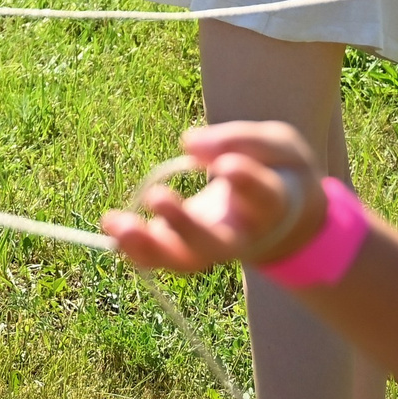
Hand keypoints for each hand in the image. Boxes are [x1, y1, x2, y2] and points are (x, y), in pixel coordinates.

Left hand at [102, 121, 327, 274]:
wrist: (285, 218)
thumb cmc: (278, 171)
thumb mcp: (277, 145)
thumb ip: (240, 140)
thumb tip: (188, 143)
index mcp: (273, 203)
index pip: (261, 195)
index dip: (244, 181)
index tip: (224, 166)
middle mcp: (242, 234)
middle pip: (215, 243)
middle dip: (183, 225)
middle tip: (156, 196)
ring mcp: (214, 247)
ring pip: (184, 259)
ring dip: (147, 245)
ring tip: (114, 222)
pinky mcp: (190, 248)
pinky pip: (163, 258)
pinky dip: (136, 249)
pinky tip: (111, 228)